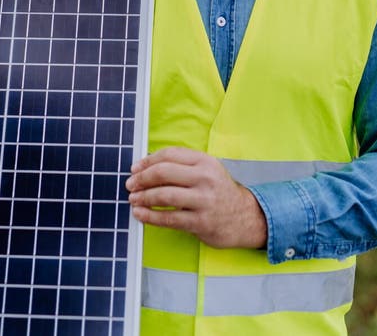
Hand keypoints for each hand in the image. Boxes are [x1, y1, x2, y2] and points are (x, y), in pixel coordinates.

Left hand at [125, 146, 267, 249]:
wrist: (245, 217)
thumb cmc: (219, 192)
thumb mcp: (207, 170)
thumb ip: (182, 165)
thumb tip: (147, 166)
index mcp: (204, 161)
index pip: (170, 154)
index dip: (148, 160)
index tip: (135, 168)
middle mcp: (205, 178)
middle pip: (164, 172)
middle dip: (142, 178)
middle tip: (130, 184)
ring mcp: (203, 200)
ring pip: (164, 195)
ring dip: (143, 197)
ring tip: (133, 200)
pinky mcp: (201, 222)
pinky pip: (169, 218)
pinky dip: (150, 216)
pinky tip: (140, 215)